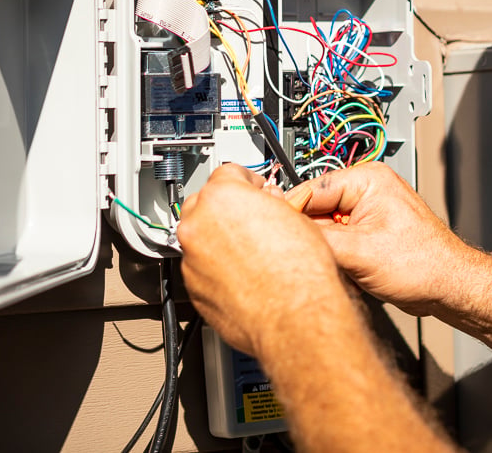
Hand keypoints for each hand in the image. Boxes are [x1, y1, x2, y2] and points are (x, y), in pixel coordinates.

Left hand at [177, 164, 344, 355]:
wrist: (294, 317)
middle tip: (252, 223)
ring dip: (219, 242)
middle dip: (226, 211)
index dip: (246, 183)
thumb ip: (267, 204)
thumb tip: (264, 205)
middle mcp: (199, 225)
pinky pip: (201, 270)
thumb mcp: (293, 217)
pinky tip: (243, 278)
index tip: (253, 192)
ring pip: (201, 239)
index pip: (227, 174)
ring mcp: (192, 258)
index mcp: (223, 196)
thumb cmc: (299, 272)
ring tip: (251, 256)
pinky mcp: (193, 288)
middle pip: (205, 204)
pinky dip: (216, 271)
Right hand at [290, 162, 470, 316]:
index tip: (274, 234)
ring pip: (324, 229)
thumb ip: (318, 240)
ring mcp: (367, 213)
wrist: (450, 289)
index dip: (290, 214)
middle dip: (311, 236)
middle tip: (306, 257)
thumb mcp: (360, 253)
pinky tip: (347, 271)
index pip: (310, 189)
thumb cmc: (425, 265)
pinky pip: (337, 242)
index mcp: (367, 179)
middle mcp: (367, 190)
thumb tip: (285, 236)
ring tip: (339, 266)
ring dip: (325, 250)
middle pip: (315, 210)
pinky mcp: (367, 233)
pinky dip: (336, 258)